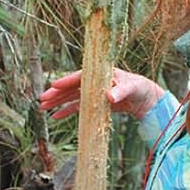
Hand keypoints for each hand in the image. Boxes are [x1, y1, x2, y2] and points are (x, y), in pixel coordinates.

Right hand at [39, 68, 165, 120]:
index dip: (66, 81)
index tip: (53, 85)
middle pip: (72, 87)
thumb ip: (120, 92)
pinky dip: (67, 111)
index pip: (80, 77)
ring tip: (43, 109)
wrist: (146, 99)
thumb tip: (109, 96)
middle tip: (42, 100)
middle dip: (57, 94)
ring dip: (58, 103)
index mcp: (101, 73)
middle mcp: (94, 82)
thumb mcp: (131, 88)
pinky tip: (56, 116)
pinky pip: (78, 107)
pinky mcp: (95, 104)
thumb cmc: (140, 88)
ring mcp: (94, 93)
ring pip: (72, 97)